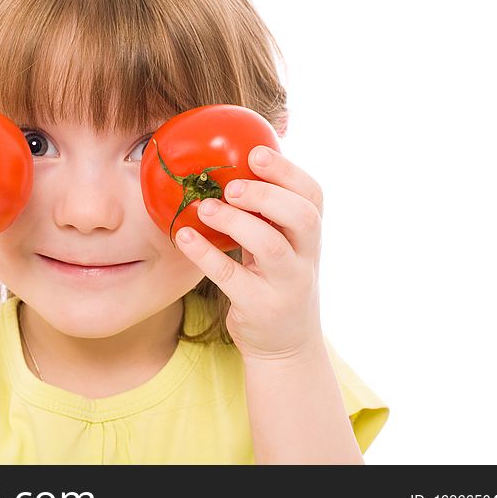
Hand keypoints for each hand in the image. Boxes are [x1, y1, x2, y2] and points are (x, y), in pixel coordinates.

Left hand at [175, 145, 323, 362]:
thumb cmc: (276, 281)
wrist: (286, 345)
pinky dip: (205, 254)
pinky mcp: (260, 307)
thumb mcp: (282, 246)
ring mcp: (286, 284)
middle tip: (230, 186)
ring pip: (270, 246)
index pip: (313, 196)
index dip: (288, 172)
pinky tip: (183, 235)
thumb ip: (267, 214)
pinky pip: (231, 277)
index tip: (256, 152)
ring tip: (205, 208)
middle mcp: (305, 258)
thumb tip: (230, 166)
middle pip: (302, 217)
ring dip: (236, 222)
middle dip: (266, 194)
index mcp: (310, 235)